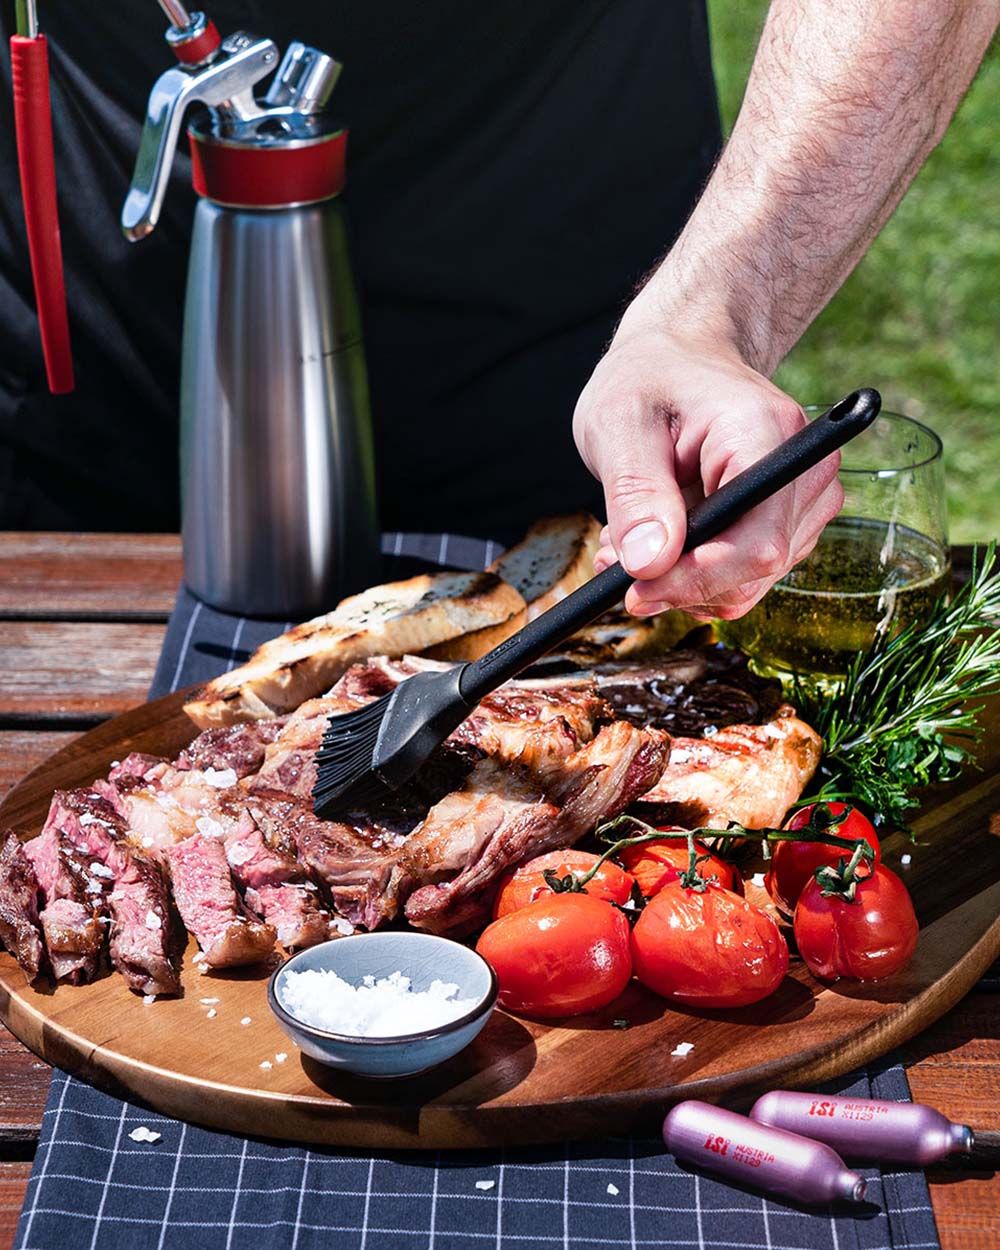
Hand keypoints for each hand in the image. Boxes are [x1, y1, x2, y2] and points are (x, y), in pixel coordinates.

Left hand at [572, 313, 843, 619]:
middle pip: (755, 569)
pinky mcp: (788, 522)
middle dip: (679, 582)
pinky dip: (693, 571)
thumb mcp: (619, 424)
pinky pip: (742, 574)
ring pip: (747, 583)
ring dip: (680, 579)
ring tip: (628, 539)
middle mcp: (804, 470)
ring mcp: (803, 500)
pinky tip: (657, 539)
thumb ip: (636, 494)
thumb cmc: (649, 379)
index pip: (757, 540)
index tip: (636, 590)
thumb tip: (649, 565)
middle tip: (613, 560)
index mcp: (767, 434)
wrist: (680, 358)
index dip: (698, 578)